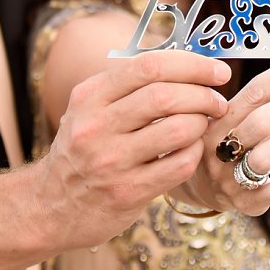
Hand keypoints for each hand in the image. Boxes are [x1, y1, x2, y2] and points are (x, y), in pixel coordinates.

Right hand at [31, 49, 229, 248]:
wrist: (51, 206)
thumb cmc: (82, 150)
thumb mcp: (89, 109)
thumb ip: (128, 86)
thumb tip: (186, 63)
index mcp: (89, 96)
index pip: (148, 66)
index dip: (192, 65)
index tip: (218, 71)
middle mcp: (96, 126)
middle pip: (165, 96)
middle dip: (203, 94)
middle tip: (217, 101)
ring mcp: (112, 161)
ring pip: (177, 130)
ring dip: (201, 124)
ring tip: (203, 125)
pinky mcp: (128, 192)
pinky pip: (179, 165)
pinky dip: (195, 153)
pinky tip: (192, 150)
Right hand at [175, 44, 269, 217]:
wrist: (194, 185)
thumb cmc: (221, 138)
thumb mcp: (230, 112)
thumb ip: (264, 93)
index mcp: (214, 121)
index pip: (254, 92)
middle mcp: (219, 151)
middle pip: (261, 123)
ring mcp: (232, 180)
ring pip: (266, 155)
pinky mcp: (248, 203)